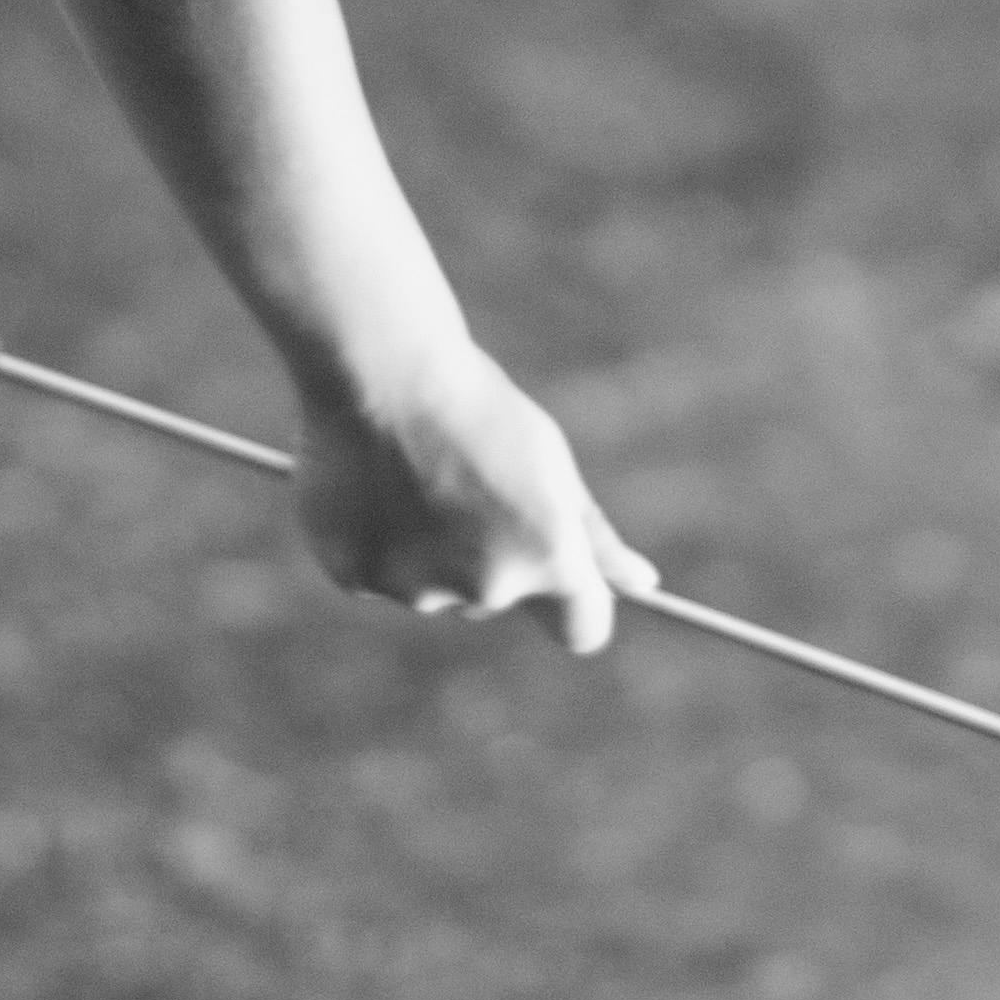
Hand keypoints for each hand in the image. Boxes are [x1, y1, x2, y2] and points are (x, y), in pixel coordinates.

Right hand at [291, 340, 652, 656]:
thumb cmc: (477, 409)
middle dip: (490, 554)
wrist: (379, 371)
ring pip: (435, 584)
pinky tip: (370, 482)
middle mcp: (486, 588)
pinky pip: (377, 574)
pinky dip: (376, 541)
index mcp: (549, 557)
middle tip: (465, 479)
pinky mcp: (356, 578)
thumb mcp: (549, 465)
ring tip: (413, 472)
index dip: (576, 604)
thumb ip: (593, 538)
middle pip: (500, 596)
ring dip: (430, 546)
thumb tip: (644, 585)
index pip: (584, 628)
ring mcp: (416, 589)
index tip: (563, 574)